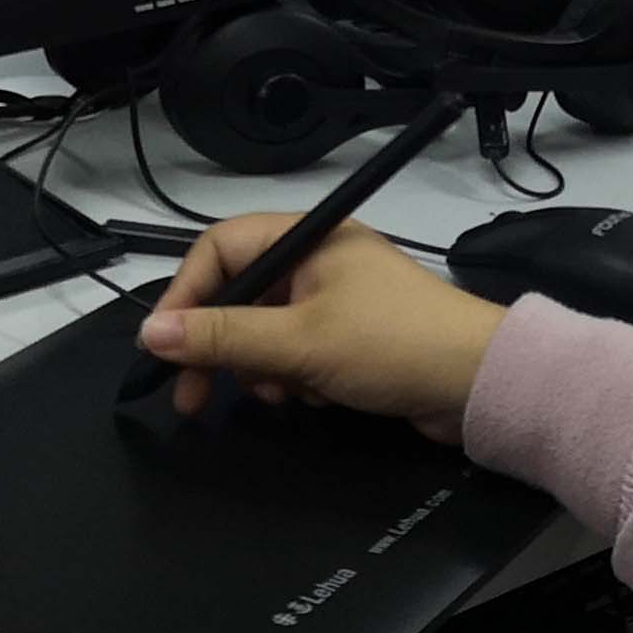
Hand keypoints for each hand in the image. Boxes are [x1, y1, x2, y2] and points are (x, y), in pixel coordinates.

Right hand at [138, 217, 506, 441]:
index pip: (221, 250)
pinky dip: (293, 375)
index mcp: (308, 237)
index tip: (164, 343)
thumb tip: (153, 333)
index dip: (186, 295)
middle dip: (219, 346)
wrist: (479, 384)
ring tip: (280, 392)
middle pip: (239, 295)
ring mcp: (335, 299)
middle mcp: (318, 260)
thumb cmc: (394, 345)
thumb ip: (223, 337)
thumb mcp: (299, 342)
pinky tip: (311, 394)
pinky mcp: (350, 337)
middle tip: (193, 395)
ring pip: (264, 331)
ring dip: (261, 367)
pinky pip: (296, 352)